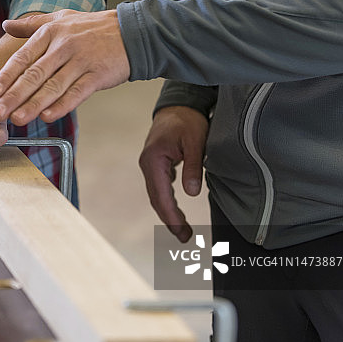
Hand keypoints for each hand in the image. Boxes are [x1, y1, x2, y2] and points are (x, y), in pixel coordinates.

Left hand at [0, 9, 130, 125]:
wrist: (133, 31)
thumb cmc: (93, 27)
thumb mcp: (61, 18)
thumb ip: (32, 24)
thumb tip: (5, 25)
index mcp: (50, 32)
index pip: (23, 56)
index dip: (7, 75)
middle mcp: (64, 46)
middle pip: (34, 74)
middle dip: (13, 96)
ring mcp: (81, 61)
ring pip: (53, 86)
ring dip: (33, 105)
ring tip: (18, 119)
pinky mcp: (98, 75)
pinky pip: (77, 93)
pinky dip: (62, 106)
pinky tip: (48, 117)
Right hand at [138, 106, 208, 242]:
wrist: (178, 104)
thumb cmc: (187, 120)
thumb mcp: (195, 141)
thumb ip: (192, 166)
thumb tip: (192, 193)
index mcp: (154, 160)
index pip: (161, 196)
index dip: (171, 217)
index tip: (183, 232)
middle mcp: (147, 164)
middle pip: (156, 199)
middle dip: (169, 220)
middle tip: (185, 237)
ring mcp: (150, 164)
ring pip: (157, 195)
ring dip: (168, 212)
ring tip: (182, 229)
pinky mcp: (156, 164)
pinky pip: (159, 187)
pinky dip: (167, 201)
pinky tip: (177, 210)